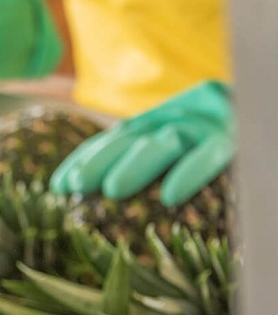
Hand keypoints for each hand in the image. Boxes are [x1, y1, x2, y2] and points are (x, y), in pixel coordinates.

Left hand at [50, 81, 233, 206]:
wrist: (265, 112)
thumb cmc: (231, 158)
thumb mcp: (188, 160)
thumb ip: (157, 172)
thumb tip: (104, 201)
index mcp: (169, 121)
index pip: (118, 136)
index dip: (86, 156)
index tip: (57, 184)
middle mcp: (188, 116)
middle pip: (134, 136)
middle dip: (100, 159)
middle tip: (74, 185)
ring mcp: (214, 122)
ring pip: (167, 139)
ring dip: (136, 164)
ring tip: (112, 191)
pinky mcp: (240, 134)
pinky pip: (214, 152)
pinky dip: (191, 171)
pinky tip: (170, 195)